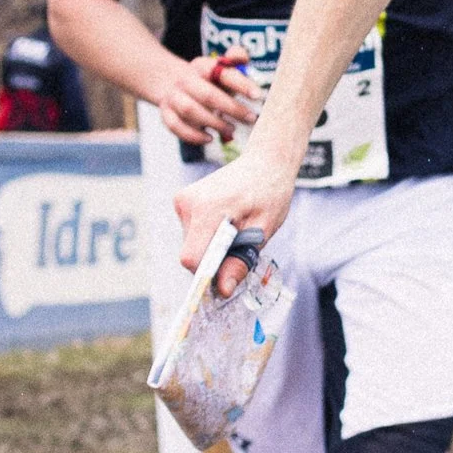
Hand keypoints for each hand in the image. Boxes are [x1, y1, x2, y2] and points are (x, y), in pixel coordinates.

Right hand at [155, 51, 257, 150]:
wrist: (172, 83)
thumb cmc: (208, 79)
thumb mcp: (220, 67)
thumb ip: (235, 59)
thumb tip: (242, 57)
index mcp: (202, 66)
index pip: (222, 73)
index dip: (241, 84)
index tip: (258, 96)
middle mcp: (186, 81)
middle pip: (208, 95)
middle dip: (232, 108)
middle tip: (251, 118)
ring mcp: (174, 97)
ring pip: (190, 111)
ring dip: (213, 122)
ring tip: (232, 129)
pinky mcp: (166, 113)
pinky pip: (175, 126)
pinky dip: (193, 135)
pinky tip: (210, 138)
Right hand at [174, 146, 297, 295]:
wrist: (265, 162)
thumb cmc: (270, 193)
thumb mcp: (262, 230)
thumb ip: (240, 261)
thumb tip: (223, 290)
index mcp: (208, 210)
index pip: (192, 258)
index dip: (208, 275)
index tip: (225, 280)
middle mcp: (188, 203)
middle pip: (192, 253)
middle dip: (215, 260)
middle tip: (242, 246)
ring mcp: (183, 200)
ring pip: (192, 244)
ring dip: (213, 246)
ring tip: (237, 229)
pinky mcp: (182, 200)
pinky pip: (192, 232)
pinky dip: (209, 235)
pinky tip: (227, 221)